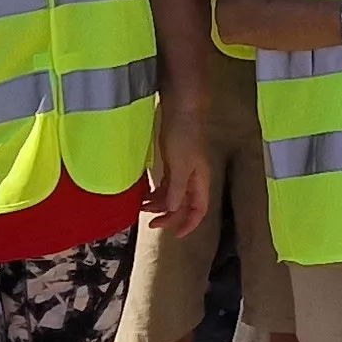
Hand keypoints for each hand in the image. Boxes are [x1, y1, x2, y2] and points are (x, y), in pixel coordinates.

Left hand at [146, 114, 210, 236]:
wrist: (181, 106)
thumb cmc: (184, 134)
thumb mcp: (180, 166)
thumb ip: (177, 190)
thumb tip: (171, 210)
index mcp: (200, 180)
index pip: (199, 210)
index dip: (189, 224)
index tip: (175, 235)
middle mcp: (194, 177)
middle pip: (184, 204)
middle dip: (168, 216)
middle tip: (149, 222)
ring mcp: (183, 167)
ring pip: (173, 193)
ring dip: (159, 202)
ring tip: (141, 205)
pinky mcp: (174, 158)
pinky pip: (166, 182)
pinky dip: (157, 190)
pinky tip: (145, 191)